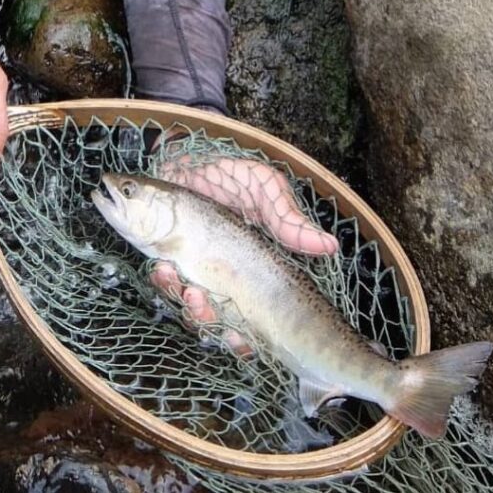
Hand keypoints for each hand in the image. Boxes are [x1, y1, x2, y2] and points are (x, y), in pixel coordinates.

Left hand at [150, 150, 339, 354]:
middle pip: (216, 324)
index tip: (240, 339)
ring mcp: (192, 269)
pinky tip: (162, 267)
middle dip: (207, 322)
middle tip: (199, 301)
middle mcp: (222, 278)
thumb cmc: (232, 171)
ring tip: (176, 279)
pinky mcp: (165, 256)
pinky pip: (163, 284)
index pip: (251, 322)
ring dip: (181, 302)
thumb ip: (289, 222)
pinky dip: (162, 281)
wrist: (187, 150)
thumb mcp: (265, 191)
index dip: (245, 342)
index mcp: (252, 271)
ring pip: (187, 308)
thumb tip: (330, 246)